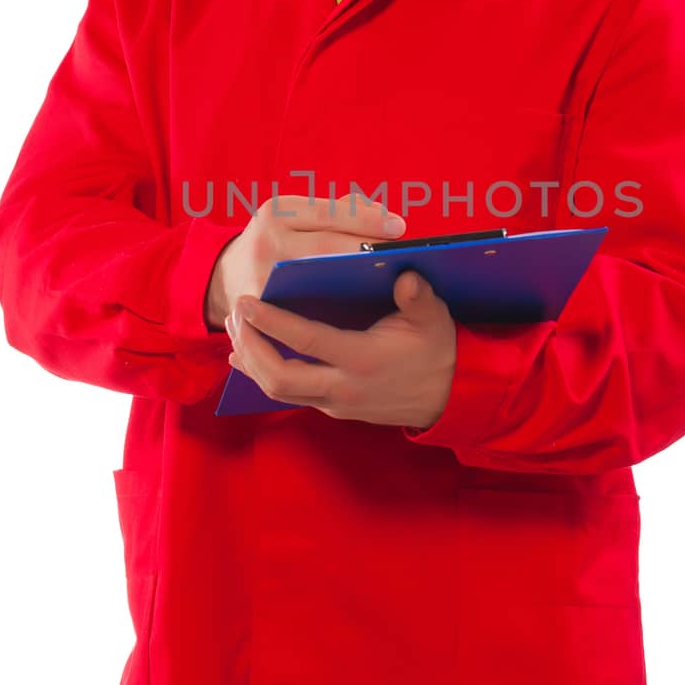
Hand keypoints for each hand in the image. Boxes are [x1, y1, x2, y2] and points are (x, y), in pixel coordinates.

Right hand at [203, 194, 405, 331]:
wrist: (226, 277)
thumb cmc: (279, 240)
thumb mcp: (297, 215)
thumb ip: (339, 210)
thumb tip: (381, 216)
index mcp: (276, 212)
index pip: (328, 212)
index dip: (366, 219)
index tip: (400, 227)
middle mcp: (266, 243)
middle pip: (327, 247)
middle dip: (367, 251)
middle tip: (402, 257)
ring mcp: (262, 280)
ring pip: (318, 283)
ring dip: (356, 283)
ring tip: (388, 281)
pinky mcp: (263, 314)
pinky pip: (304, 315)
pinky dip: (337, 311)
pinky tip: (366, 312)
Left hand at [226, 268, 456, 427]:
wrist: (449, 397)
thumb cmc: (438, 351)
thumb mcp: (434, 319)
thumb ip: (418, 297)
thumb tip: (405, 277)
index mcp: (364, 359)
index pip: (307, 342)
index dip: (273, 323)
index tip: (247, 303)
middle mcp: (344, 386)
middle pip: (278, 377)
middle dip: (250, 346)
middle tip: (235, 315)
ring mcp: (336, 402)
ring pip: (277, 390)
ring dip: (251, 361)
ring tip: (236, 329)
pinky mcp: (334, 407)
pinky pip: (289, 394)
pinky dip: (263, 373)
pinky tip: (248, 355)